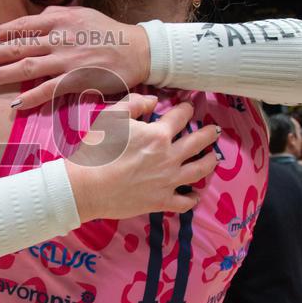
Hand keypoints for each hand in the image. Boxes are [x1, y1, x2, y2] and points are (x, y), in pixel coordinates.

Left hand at [0, 7, 150, 109]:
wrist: (138, 49)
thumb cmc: (109, 31)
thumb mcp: (81, 14)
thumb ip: (57, 16)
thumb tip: (38, 18)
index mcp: (58, 20)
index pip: (20, 26)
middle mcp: (58, 38)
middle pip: (16, 46)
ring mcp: (66, 59)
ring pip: (26, 67)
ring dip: (0, 75)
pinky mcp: (76, 79)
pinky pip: (48, 89)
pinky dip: (30, 97)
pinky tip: (14, 103)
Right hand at [66, 96, 220, 222]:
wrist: (87, 186)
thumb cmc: (96, 149)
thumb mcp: (110, 117)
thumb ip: (134, 103)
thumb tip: (154, 101)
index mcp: (158, 135)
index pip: (180, 117)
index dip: (187, 108)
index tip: (189, 106)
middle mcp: (169, 157)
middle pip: (198, 143)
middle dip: (208, 134)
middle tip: (214, 130)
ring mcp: (168, 181)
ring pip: (199, 170)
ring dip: (209, 162)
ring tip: (214, 158)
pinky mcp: (161, 201)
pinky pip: (185, 201)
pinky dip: (193, 197)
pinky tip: (195, 194)